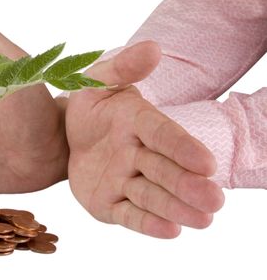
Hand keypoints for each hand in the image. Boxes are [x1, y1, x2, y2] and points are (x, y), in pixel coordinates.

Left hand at [65, 41, 224, 237]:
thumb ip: (121, 68)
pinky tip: (171, 231)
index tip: (206, 162)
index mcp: (137, 122)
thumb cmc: (88, 108)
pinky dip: (148, 223)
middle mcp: (136, 154)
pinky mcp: (110, 204)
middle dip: (187, 184)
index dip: (182, 147)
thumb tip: (152, 48)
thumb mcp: (94, 83)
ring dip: (175, 208)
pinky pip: (129, 215)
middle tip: (214, 199)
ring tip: (203, 220)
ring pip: (151, 196)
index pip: (162, 134)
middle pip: (163, 170)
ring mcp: (125, 181)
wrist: (64, 138)